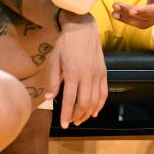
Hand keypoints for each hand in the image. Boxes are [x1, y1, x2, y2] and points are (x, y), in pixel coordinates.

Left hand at [43, 12, 106, 128]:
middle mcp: (87, 75)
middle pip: (84, 103)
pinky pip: (104, 92)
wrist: (82, 28)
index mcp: (72, 73)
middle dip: (77, 116)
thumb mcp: (54, 60)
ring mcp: (97, 74)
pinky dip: (100, 104)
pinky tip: (95, 112)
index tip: (63, 125)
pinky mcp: (104, 72)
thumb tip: (49, 98)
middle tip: (71, 122)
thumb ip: (53, 81)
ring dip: (88, 113)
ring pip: (95, 100)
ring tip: (81, 119)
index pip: (70, 99)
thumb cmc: (65, 44)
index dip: (67, 114)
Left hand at [111, 0, 153, 28]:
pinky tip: (118, 15)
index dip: (145, 11)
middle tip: (116, 6)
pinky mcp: (153, 18)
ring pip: (143, 23)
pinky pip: (141, 22)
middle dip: (130, 14)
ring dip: (128, 19)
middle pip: (148, 17)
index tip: (131, 10)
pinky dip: (129, 20)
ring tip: (114, 13)